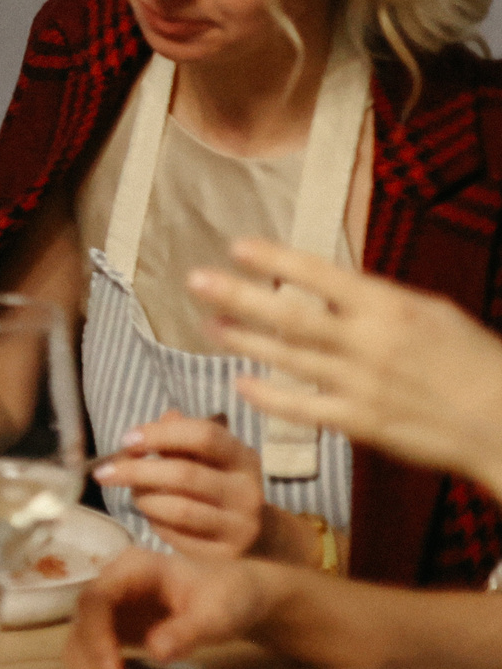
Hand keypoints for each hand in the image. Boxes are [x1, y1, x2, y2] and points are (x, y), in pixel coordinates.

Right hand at [65, 549, 276, 668]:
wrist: (238, 599)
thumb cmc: (227, 597)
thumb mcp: (216, 613)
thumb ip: (187, 630)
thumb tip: (156, 654)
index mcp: (132, 569)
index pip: (96, 599)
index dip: (96, 636)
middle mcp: (111, 586)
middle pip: (82, 623)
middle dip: (95, 664)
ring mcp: (110, 609)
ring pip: (80, 642)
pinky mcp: (113, 630)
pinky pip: (93, 655)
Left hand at [91, 409, 281, 559]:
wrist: (254, 536)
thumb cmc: (217, 485)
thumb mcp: (207, 458)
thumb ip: (183, 439)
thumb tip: (165, 417)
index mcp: (242, 458)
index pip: (204, 436)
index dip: (161, 434)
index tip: (127, 439)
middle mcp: (246, 491)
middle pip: (185, 475)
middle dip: (137, 471)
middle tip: (104, 472)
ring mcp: (238, 526)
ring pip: (179, 509)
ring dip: (144, 499)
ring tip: (133, 493)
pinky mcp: (223, 554)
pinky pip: (177, 536)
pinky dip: (155, 522)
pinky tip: (151, 515)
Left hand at [191, 237, 501, 495]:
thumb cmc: (473, 360)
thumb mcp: (432, 313)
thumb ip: (378, 302)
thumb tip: (332, 286)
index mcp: (390, 307)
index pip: (321, 275)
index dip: (275, 260)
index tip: (236, 246)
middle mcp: (369, 342)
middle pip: (290, 315)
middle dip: (238, 296)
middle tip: (196, 280)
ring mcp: (361, 384)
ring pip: (287, 358)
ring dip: (242, 340)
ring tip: (209, 324)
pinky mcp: (360, 422)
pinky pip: (302, 408)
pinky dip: (267, 396)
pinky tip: (240, 383)